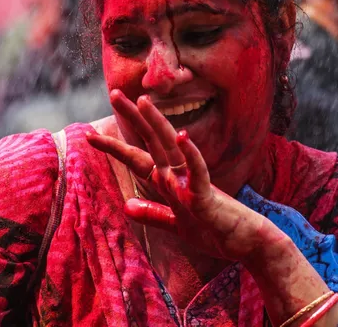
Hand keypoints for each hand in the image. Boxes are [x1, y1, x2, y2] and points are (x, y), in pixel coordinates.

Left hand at [86, 90, 283, 261]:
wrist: (248, 244)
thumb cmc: (216, 231)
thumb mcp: (177, 225)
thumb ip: (154, 214)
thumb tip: (127, 206)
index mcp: (169, 183)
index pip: (138, 159)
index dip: (115, 147)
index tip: (90, 136)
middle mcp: (178, 177)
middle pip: (152, 142)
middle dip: (133, 119)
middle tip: (115, 93)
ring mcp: (193, 184)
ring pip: (171, 148)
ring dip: (158, 124)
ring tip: (145, 100)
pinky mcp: (207, 196)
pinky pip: (197, 171)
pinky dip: (190, 153)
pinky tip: (181, 136)